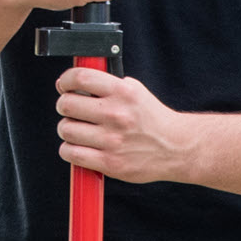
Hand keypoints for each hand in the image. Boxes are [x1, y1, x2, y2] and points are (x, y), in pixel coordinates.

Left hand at [54, 67, 193, 183]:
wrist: (176, 148)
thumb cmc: (152, 120)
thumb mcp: (136, 91)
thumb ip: (109, 84)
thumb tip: (77, 82)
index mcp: (123, 92)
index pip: (80, 78)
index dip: (66, 80)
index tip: (64, 86)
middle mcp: (116, 114)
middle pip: (67, 104)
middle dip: (64, 106)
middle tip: (71, 109)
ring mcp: (112, 140)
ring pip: (66, 130)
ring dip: (67, 129)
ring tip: (78, 130)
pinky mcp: (109, 163)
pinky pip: (71, 153)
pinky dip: (69, 150)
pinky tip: (79, 146)